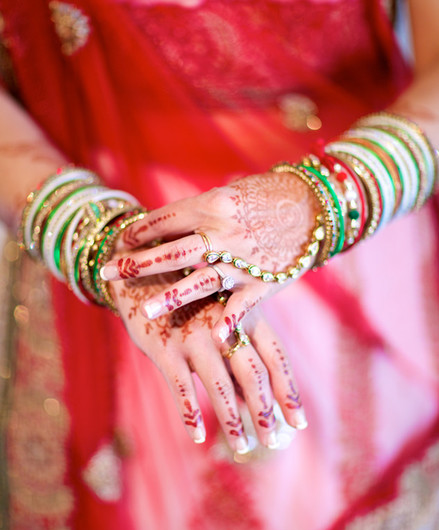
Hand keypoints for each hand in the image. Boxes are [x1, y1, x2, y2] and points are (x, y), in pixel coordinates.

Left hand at [102, 172, 319, 343]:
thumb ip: (205, 211)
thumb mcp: (233, 193)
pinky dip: (229, 321)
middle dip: (135, 264)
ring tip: (146, 311)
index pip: (164, 219)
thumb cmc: (272, 193)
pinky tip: (215, 337)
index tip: (121, 240)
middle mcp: (222, 233)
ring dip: (171, 297)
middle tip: (106, 273)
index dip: (139, 230)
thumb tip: (174, 223)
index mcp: (212, 205)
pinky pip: (241, 304)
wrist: (317, 203)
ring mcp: (241, 260)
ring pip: (198, 282)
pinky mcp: (263, 281)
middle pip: (170, 252)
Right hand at [111, 267, 307, 452]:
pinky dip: (190, 413)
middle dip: (265, 412)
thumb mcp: (221, 319)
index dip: (288, 391)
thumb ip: (239, 353)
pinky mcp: (164, 347)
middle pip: (254, 375)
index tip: (299, 423)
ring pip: (220, 386)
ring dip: (233, 420)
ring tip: (242, 447)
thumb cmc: (189, 302)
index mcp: (244, 316)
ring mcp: (194, 337)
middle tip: (272, 441)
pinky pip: (181, 387)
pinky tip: (198, 435)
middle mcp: (224, 326)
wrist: (144, 274)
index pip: (276, 357)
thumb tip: (257, 398)